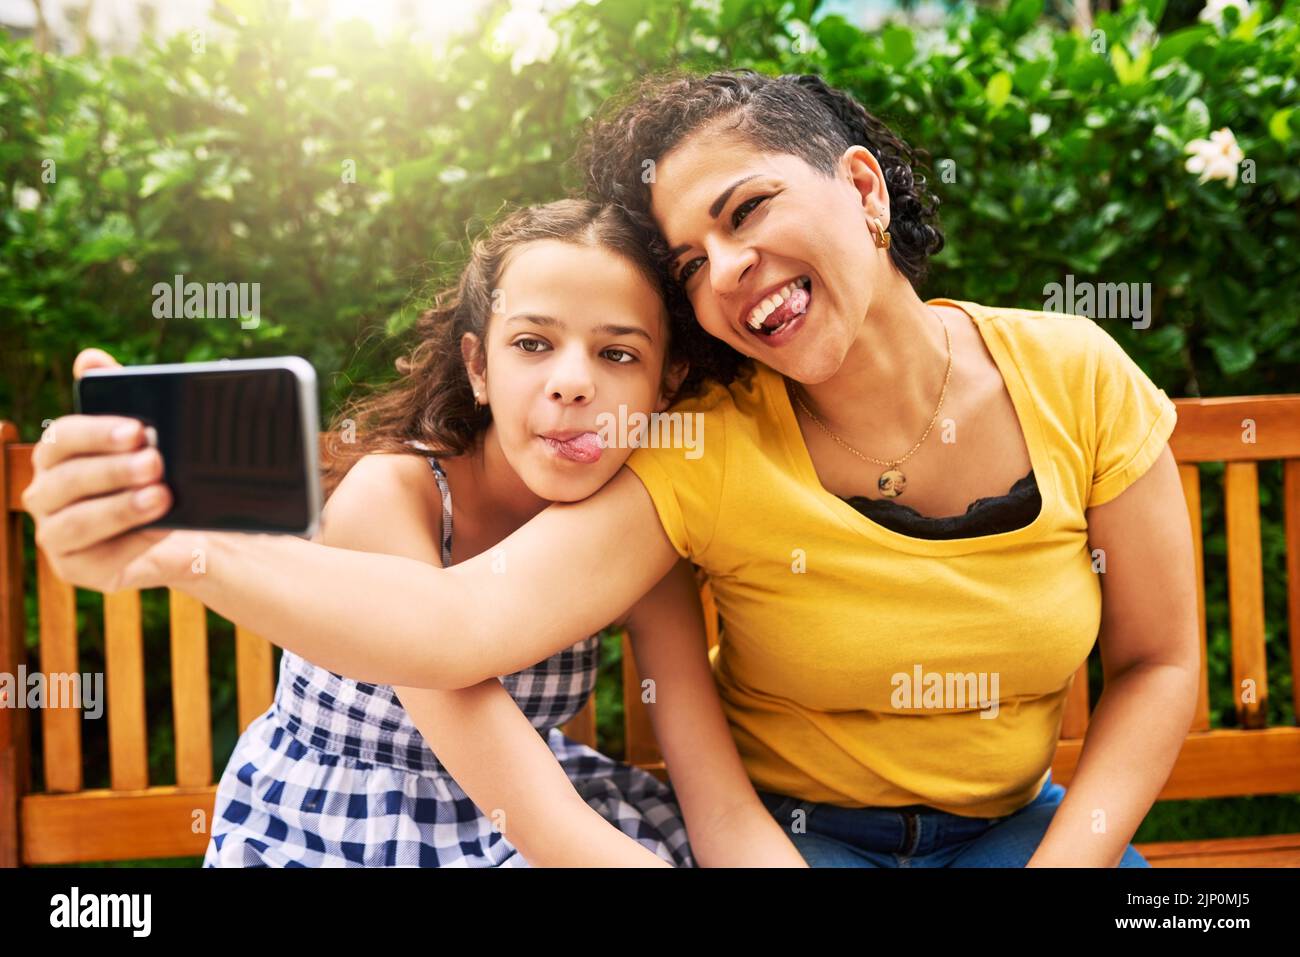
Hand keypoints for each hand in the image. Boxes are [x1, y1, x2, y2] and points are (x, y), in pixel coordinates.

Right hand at [21, 348, 197, 592]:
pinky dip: (133, 543)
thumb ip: (119, 394)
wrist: (190, 531)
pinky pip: (98, 558)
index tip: (138, 429)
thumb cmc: (160, 475)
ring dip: (120, 508)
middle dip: (112, 471)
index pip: (62, 438)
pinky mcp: (76, 570)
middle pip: (66, 480)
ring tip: (161, 496)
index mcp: (57, 455)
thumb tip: (89, 357)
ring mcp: (55, 534)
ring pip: (76, 522)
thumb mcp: (148, 437)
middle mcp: (45, 494)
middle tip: (155, 462)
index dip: (97, 433)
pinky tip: (161, 531)